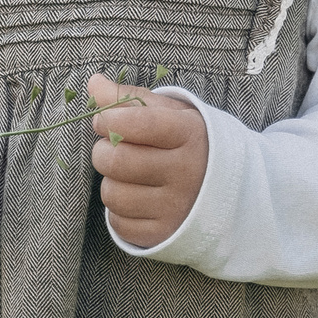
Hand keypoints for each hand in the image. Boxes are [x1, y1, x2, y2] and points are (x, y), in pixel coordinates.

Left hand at [87, 73, 206, 249]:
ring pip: (113, 194)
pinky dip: (118, 209)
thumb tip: (93, 83)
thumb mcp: (168, 113)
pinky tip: (136, 197)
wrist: (224, 188)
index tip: (105, 119)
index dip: (110, 119)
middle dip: (103, 151)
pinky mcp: (164, 234)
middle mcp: (187, 173)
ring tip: (127, 175)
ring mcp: (176, 207)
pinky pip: (118, 223)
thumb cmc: (186, 142)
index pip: (137, 123)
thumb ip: (130, 97)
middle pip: (117, 160)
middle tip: (112, 148)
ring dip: (110, 182)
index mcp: (190, 135)